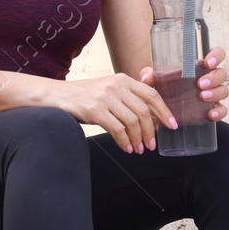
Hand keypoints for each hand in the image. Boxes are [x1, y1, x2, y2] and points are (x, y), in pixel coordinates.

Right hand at [52, 73, 175, 153]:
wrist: (56, 96)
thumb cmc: (84, 96)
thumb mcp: (108, 90)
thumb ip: (129, 97)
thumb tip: (152, 115)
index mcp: (123, 79)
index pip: (151, 94)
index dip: (164, 111)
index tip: (172, 125)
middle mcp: (116, 86)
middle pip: (143, 111)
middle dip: (151, 131)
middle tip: (151, 145)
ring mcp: (105, 97)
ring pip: (132, 121)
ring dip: (138, 139)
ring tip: (138, 149)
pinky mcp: (94, 110)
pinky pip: (117, 129)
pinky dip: (124, 142)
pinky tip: (126, 148)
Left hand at [140, 45, 228, 122]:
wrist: (167, 110)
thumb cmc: (166, 88)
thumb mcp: (157, 80)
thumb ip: (150, 76)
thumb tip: (146, 77)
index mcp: (200, 66)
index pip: (216, 54)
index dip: (217, 55)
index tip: (208, 61)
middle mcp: (210, 78)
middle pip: (221, 73)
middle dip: (214, 77)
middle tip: (200, 84)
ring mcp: (214, 93)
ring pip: (224, 90)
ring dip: (216, 92)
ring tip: (202, 96)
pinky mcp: (214, 109)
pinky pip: (223, 110)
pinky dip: (219, 112)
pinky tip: (210, 115)